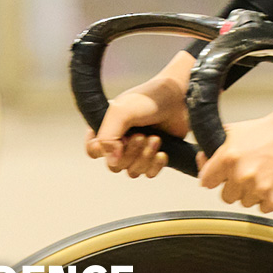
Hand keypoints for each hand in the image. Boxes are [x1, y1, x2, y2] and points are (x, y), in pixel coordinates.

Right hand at [86, 60, 191, 178]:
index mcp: (107, 127)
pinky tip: (163, 153)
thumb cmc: (148, 99)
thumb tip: (112, 162)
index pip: (93, 150)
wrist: (179, 97)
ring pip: (132, 171)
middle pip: (114, 165)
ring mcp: (137, 150)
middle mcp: (120, 140)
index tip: (117, 140)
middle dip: (130, 152)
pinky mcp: (154, 156)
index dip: (101, 150)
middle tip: (142, 136)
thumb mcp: (121, 112)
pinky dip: (155, 166)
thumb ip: (108, 137)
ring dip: (145, 157)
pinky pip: (148, 174)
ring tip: (156, 139)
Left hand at [197, 95, 272, 214]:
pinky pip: (264, 208)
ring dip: (252, 193)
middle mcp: (241, 175)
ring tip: (263, 175)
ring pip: (245, 202)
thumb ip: (216, 147)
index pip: (207, 181)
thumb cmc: (270, 130)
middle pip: (226, 196)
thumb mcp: (235, 131)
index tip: (219, 177)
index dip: (213, 178)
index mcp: (228, 158)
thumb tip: (203, 158)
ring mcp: (259, 188)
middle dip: (234, 187)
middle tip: (248, 174)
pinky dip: (268, 199)